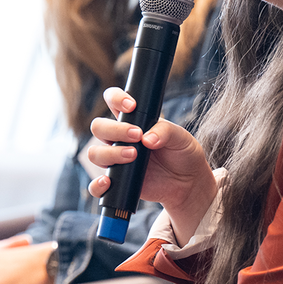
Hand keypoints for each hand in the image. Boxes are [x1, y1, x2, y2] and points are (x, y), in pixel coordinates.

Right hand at [87, 87, 215, 241]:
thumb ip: (166, 132)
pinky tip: (108, 182)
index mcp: (133, 121)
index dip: (116, 98)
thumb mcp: (181, 137)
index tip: (131, 106)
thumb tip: (147, 139)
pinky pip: (96, 185)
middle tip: (137, 135)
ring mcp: (116, 160)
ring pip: (94, 153)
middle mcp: (120, 139)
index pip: (113, 101)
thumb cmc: (182, 154)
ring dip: (110, 153)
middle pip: (99, 126)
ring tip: (133, 155)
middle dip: (115, 129)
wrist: (188, 183)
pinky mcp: (117, 181)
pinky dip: (97, 184)